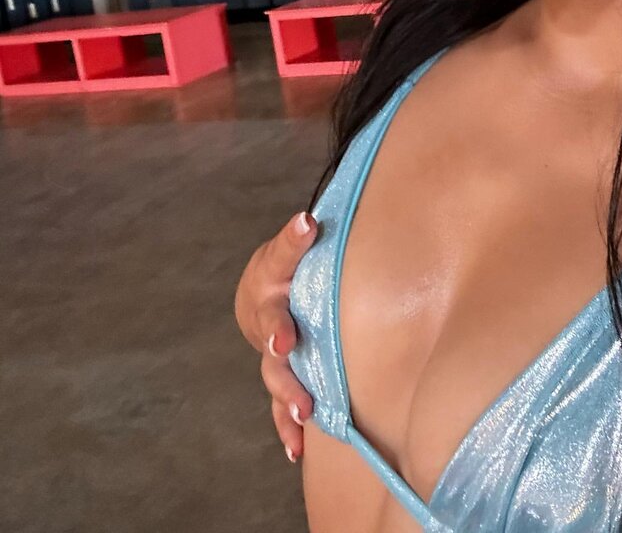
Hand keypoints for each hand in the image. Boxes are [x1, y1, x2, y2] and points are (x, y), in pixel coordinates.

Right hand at [235, 209, 318, 462]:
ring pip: (279, 383)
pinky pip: (284, 408)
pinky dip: (288, 429)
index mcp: (271, 296)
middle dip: (285, 365)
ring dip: (288, 400)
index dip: (280, 315)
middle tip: (293, 368)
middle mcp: (270, 330)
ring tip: (304, 415)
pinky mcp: (286, 378)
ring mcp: (276, 358)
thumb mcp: (286, 250)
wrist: (265, 294)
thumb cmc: (284, 269)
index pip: (275, 305)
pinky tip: (297, 450)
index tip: (285, 335)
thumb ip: (296, 241)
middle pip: (275, 352)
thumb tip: (308, 220)